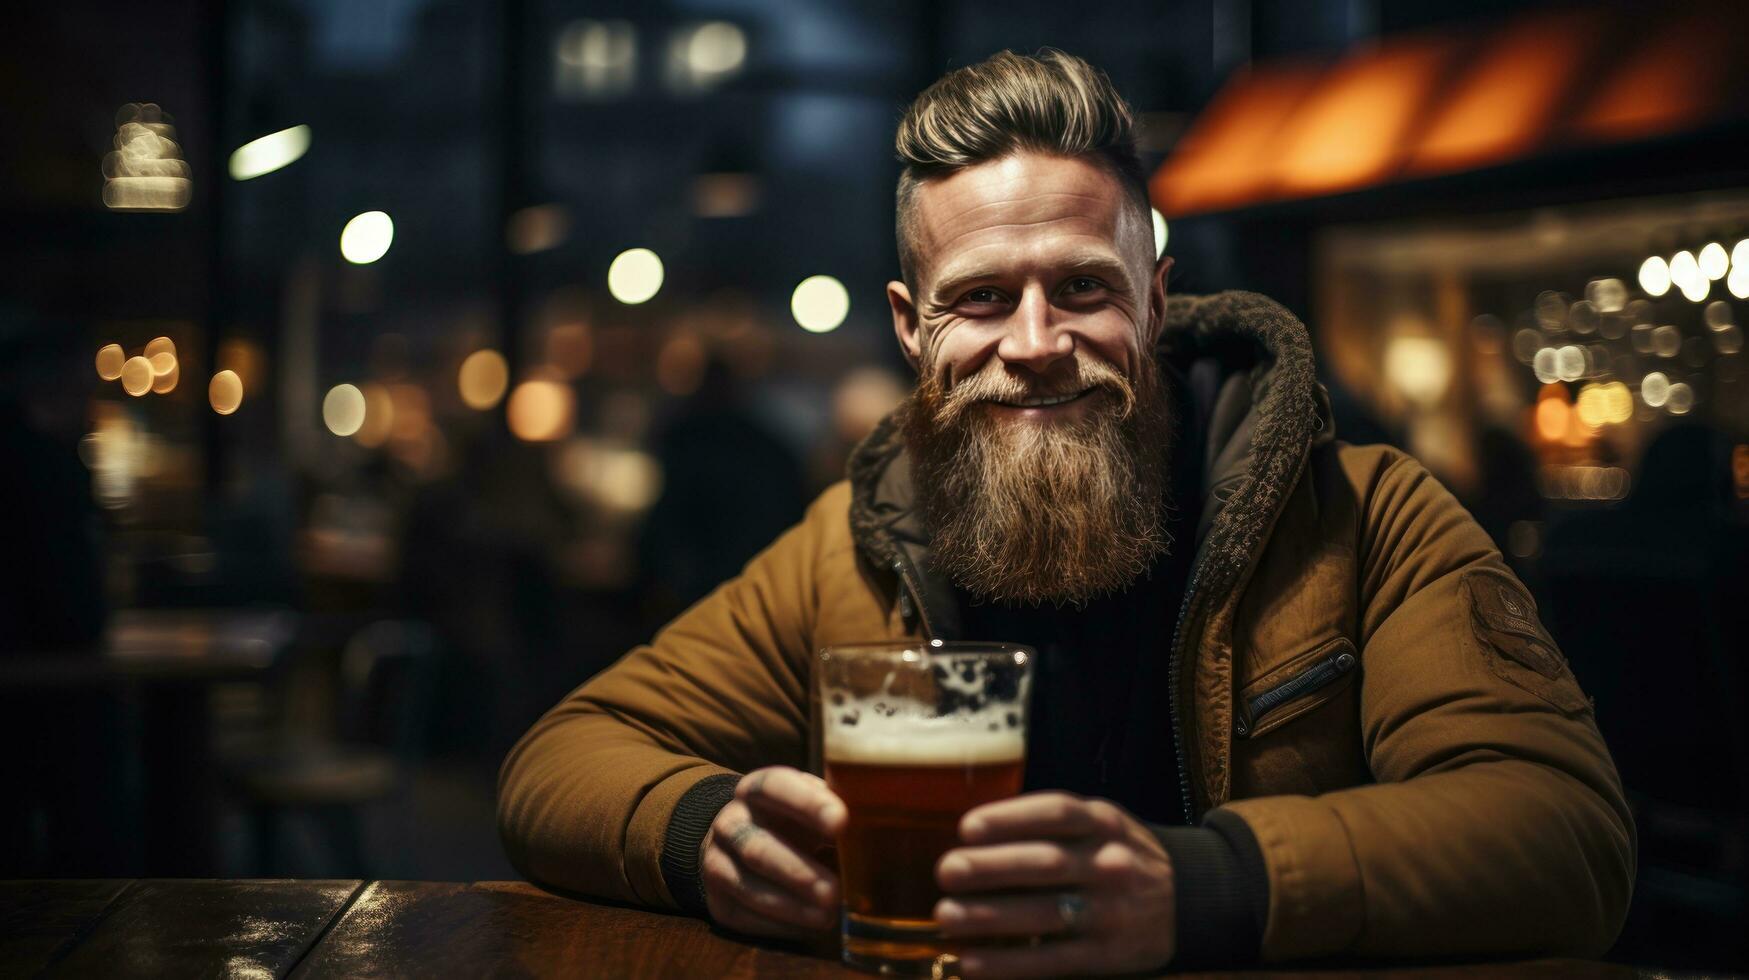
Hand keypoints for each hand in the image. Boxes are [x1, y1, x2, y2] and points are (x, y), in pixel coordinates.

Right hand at [701, 766, 846, 939]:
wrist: (740, 841)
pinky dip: (779, 924)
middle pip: (758, 847)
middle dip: (798, 872)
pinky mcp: (717, 900)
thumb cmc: (793, 821)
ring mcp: (716, 861)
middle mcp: (730, 822)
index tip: (841, 822)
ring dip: (791, 906)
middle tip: (835, 892)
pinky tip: (808, 927)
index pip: (775, 788)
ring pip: (748, 885)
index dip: (807, 805)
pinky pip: (744, 915)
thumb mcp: (810, 803)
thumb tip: (880, 824)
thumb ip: (835, 808)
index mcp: (757, 790)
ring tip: (827, 917)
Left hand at [934, 792, 1176, 977]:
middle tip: (946, 871)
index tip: (967, 828)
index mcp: (1105, 822)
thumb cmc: (1121, 853)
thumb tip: (974, 836)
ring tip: (947, 917)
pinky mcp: (1108, 956)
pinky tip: (972, 964)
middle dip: (990, 868)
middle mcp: (1111, 864)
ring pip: (1044, 914)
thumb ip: (1051, 824)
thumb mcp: (1101, 823)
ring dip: (989, 918)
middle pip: (1045, 864)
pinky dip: (1009, 965)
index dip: (1010, 818)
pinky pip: (1052, 961)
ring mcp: (1111, 912)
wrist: (1191, 899)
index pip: (1056, 813)